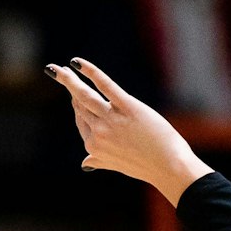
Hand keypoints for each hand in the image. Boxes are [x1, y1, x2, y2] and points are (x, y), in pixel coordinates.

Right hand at [46, 58, 212, 203]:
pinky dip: (90, 72)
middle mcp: (98, 132)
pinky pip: (105, 85)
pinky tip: (78, 63)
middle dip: (70, 87)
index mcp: (93, 146)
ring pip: (84, 95)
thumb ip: (99, 161)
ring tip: (60, 68)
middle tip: (62, 72)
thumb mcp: (117, 165)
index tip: (73, 94)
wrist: (170, 167)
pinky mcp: (128, 107)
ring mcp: (112, 119)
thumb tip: (85, 164)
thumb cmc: (147, 166)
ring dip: (69, 79)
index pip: (81, 120)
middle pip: (81, 105)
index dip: (77, 106)